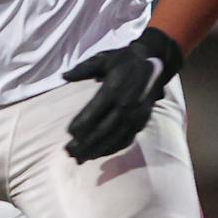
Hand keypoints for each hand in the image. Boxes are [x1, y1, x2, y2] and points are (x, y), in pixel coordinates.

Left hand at [61, 28, 182, 161]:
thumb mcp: (103, 59)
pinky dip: (112, 149)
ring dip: (97, 150)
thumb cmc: (123, 60)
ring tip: (80, 158)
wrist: (153, 63)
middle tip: (69, 152)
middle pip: (103, 131)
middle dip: (85, 144)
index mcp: (113, 90)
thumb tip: (64, 77)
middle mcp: (125, 106)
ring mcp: (135, 116)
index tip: (68, 133)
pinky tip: (99, 153)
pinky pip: (126, 139)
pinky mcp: (141, 122)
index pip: (94, 113)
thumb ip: (83, 69)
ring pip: (114, 139)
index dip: (80, 126)